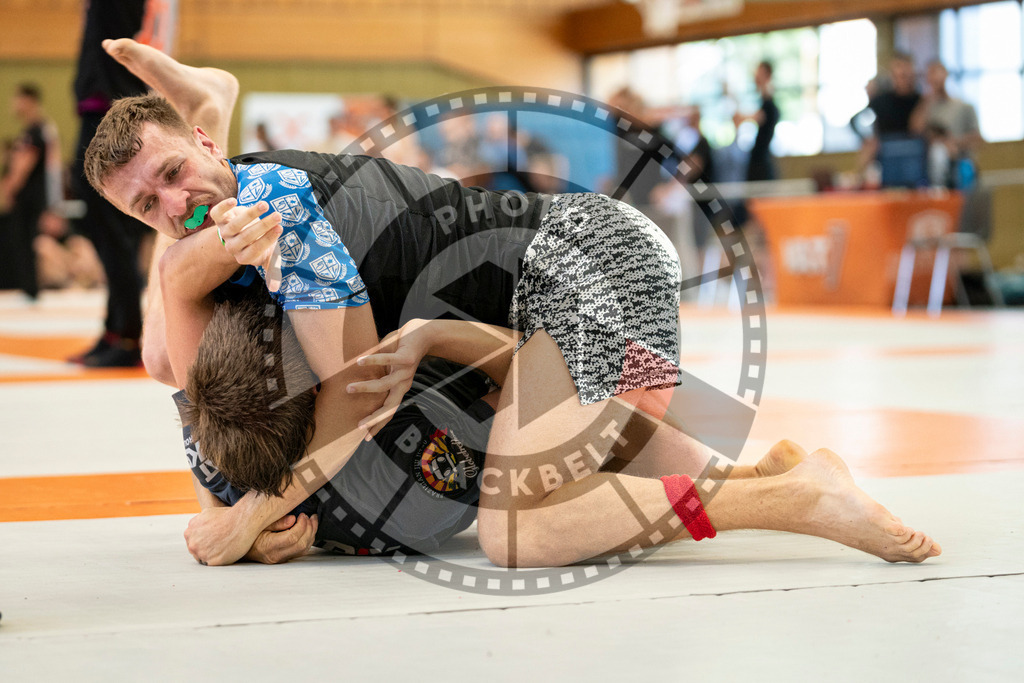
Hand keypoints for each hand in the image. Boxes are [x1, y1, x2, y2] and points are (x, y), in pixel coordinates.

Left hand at [184, 505, 258, 565]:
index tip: (212, 541)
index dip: (203, 542)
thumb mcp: (207, 513)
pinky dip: (219, 560)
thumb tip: (195, 527)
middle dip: (205, 549)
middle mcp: (193, 544)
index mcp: (189, 532)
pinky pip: (213, 564)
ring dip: (211, 556)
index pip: (192, 542)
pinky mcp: (212, 562)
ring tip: (224, 548)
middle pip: (196, 552)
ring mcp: (202, 554)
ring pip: (204, 559)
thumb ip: (198, 523)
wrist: (242, 521)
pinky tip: (227, 552)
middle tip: (218, 545)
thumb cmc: (229, 516)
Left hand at [211, 198, 282, 268]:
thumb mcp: (268, 257)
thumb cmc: (260, 245)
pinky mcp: (220, 219)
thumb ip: (273, 271)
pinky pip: (217, 214)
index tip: (280, 229)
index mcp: (244, 257)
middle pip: (246, 236)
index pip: (255, 250)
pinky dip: (223, 207)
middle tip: (278, 216)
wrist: (243, 232)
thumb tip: (275, 289)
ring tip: (265, 205)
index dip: (268, 240)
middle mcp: (232, 246)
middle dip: (263, 225)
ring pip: (235, 224)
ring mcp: (225, 232)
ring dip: (250, 214)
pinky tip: (234, 201)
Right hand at [244, 513, 318, 563]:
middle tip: (309, 516)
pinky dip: (307, 539)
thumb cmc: (249, 532)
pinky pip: (301, 551)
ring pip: (303, 549)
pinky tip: (308, 529)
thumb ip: (277, 522)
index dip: (301, 525)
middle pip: (300, 545)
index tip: (302, 515)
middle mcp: (275, 555)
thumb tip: (293, 519)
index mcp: (268, 546)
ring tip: (312, 521)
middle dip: (309, 529)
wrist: (241, 546)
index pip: (292, 538)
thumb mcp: (259, 524)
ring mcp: (280, 559)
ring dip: (311, 534)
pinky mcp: (284, 559)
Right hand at [347, 318, 431, 438]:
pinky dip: (374, 361)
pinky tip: (360, 361)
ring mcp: (406, 372)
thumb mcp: (388, 367)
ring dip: (366, 388)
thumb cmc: (402, 350)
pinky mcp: (406, 358)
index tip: (366, 438)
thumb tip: (354, 377)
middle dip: (374, 419)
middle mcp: (403, 384)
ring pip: (384, 385)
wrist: (425, 333)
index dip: (378, 425)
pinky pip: (387, 360)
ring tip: (349, 388)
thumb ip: (376, 374)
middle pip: (390, 407)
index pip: (389, 411)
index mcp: (400, 388)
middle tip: (358, 426)